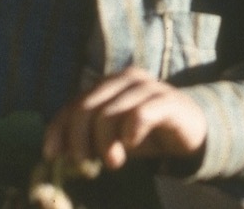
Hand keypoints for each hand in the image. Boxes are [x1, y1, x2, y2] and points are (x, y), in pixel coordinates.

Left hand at [45, 68, 206, 171]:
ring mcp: (148, 87)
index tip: (52, 155)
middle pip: (86, 108)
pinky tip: (131, 144)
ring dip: (105, 144)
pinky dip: (130, 134)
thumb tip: (57, 152)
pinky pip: (139, 115)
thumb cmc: (145, 132)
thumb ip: (87, 136)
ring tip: (113, 163)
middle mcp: (126, 79)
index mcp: (109, 84)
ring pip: (109, 114)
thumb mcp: (112, 135)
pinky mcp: (167, 101)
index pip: (74, 104)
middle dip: (79, 140)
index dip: (58, 129)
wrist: (190, 130)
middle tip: (86, 164)